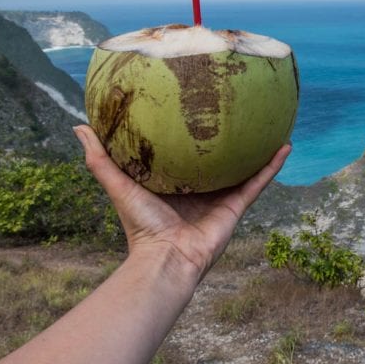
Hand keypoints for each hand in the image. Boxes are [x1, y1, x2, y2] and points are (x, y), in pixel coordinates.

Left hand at [73, 125, 289, 281]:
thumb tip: (79, 125)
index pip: (184, 152)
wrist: (166, 258)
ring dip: (257, 147)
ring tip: (270, 121)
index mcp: (175, 182)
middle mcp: (199, 188)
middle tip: (236, 106)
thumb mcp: (118, 184)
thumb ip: (100, 158)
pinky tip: (285, 145)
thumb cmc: (140, 226)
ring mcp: (220, 196)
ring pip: (243, 165)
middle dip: (227, 136)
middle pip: (217, 157)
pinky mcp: (236, 206)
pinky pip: (258, 181)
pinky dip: (272, 165)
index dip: (190, 131)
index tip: (195, 104)